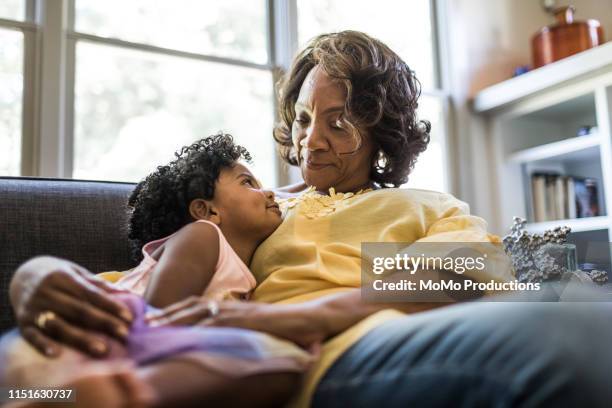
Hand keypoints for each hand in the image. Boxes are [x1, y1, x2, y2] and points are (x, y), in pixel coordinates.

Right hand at [10, 256, 133, 357]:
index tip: (129, 318)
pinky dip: (43, 345)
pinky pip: (32, 336)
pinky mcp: (22, 323)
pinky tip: (57, 354)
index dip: (111, 306)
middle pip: (79, 310)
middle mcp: (46, 292)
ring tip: (102, 349)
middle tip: (124, 334)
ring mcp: (33, 308)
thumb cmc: (59, 276)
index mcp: (62, 277)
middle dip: (103, 323)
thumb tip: (126, 293)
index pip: (91, 294)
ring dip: (81, 339)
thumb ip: (98, 284)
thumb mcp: (76, 272)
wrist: (22, 276)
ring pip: (59, 326)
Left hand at [146, 296, 326, 348]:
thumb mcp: (256, 325)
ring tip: (159, 327)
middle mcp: (233, 307)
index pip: (199, 305)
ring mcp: (241, 313)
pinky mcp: (250, 321)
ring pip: (203, 313)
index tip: (156, 318)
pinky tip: (190, 335)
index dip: (176, 310)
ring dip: (179, 319)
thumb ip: (239, 328)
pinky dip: (204, 328)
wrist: (309, 320)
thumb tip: (221, 338)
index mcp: (233, 307)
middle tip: (147, 323)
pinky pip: (223, 324)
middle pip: (195, 306)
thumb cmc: (284, 326)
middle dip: (170, 314)